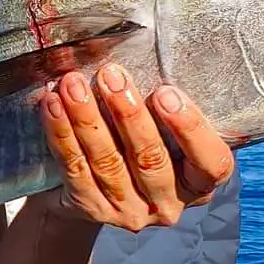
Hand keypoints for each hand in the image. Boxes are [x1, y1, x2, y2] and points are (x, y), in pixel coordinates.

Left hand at [38, 63, 234, 231]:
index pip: (211, 162)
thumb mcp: (167, 130)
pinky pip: (74, 169)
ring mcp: (129, 212)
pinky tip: (53, 105)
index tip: (166, 92)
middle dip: (128, 114)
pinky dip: (62, 134)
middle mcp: (167, 204)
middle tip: (110, 75)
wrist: (95, 189)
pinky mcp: (91, 209)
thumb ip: (168, 106)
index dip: (190, 128)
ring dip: (87, 118)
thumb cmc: (142, 143)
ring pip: (107, 162)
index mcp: (199, 183)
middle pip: (150, 159)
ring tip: (73, 84)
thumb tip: (150, 52)